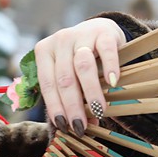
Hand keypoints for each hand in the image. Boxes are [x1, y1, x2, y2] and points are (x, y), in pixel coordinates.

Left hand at [34, 18, 125, 134]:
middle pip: (64, 79)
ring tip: (98, 111)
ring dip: (90, 92)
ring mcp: (81, 34)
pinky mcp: (103, 31)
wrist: (99, 30)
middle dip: (72, 106)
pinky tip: (113, 83)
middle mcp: (59, 41)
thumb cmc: (78, 58)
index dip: (55, 107)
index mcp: (44, 52)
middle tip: (81, 126)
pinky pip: (106, 50)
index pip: (47, 84)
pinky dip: (110, 67)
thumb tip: (77, 126)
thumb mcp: (66, 71)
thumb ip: (67, 95)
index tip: (64, 126)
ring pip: (83, 66)